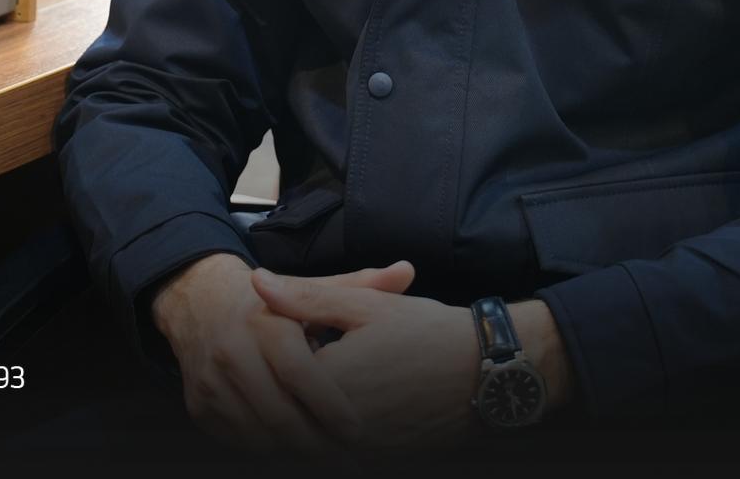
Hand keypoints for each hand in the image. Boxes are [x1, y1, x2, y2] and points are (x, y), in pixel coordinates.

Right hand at [151, 253, 413, 450]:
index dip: (330, 406)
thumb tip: (408, 271)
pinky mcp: (199, 405)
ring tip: (327, 460)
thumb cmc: (270, 302)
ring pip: (256, 434)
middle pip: (277, 413)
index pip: (298, 373)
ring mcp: (211, 381)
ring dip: (292, 453)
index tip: (358, 431)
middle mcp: (232, 350)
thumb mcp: (311, 288)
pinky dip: (267, 451)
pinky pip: (237, 440)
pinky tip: (293, 453)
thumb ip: (360, 285)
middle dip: (316, 444)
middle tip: (348, 461)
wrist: (200, 302)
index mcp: (265, 321)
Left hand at [251, 266, 480, 447]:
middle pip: (287, 403)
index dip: (284, 343)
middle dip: (291, 378)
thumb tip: (257, 282)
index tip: (308, 328)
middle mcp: (336, 426)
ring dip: (308, 404)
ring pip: (308, 429)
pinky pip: (334, 446)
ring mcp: (356, 448)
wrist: (482, 373)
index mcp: (327, 382)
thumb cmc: (426, 332)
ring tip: (340, 374)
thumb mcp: (364, 304)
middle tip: (322, 351)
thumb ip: (305, 298)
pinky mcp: (373, 458)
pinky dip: (332, 423)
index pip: (274, 367)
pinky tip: (357, 396)